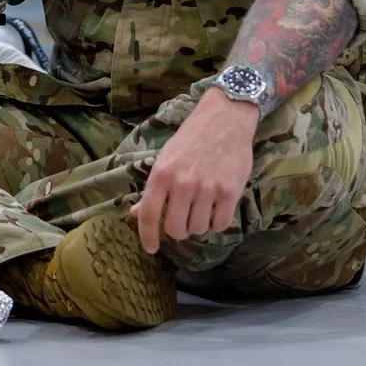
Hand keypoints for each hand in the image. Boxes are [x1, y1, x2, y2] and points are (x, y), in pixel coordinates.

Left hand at [132, 90, 255, 252]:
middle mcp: (182, 183)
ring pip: (198, 229)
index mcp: (161, 174)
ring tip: (202, 209)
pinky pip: (220, 224)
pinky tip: (216, 210)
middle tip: (184, 220)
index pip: (149, 215)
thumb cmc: (192, 138)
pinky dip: (217, 223)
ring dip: (199, 225)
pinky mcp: (230, 191)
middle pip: (176, 229)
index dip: (147, 237)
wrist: (226, 117)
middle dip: (179, 230)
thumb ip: (153, 189)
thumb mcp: (165, 159)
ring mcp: (207, 188)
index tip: (152, 248)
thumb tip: (135, 214)